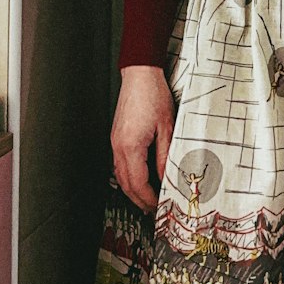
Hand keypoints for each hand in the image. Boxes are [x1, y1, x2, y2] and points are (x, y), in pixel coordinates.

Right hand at [111, 66, 175, 213]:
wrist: (140, 74)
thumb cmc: (153, 95)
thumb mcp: (167, 128)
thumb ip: (165, 156)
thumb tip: (168, 178)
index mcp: (131, 146)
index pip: (138, 184)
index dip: (148, 199)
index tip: (159, 206)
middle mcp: (119, 145)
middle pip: (125, 183)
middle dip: (139, 200)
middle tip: (153, 209)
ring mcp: (115, 140)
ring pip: (120, 175)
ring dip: (132, 189)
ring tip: (148, 197)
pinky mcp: (117, 135)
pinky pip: (119, 163)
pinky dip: (129, 176)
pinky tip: (140, 176)